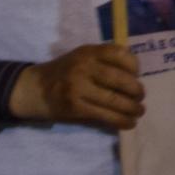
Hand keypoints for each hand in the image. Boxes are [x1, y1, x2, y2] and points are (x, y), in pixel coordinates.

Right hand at [9, 44, 144, 129]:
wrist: (33, 89)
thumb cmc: (65, 72)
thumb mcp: (83, 57)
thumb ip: (105, 61)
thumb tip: (136, 77)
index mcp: (89, 51)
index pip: (120, 54)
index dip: (134, 66)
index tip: (137, 75)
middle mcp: (83, 67)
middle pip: (121, 79)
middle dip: (136, 90)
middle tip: (141, 97)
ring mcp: (78, 87)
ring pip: (114, 100)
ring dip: (132, 108)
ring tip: (139, 111)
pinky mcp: (75, 107)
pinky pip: (104, 115)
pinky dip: (121, 120)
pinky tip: (130, 123)